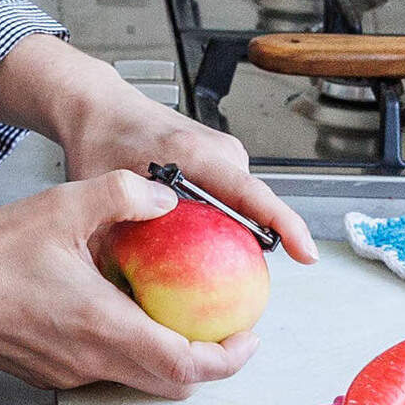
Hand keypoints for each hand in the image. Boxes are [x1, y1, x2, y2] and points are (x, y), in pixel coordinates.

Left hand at [0, 35, 315, 260]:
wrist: (101, 107)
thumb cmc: (99, 144)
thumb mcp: (100, 199)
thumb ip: (113, 245)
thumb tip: (123, 297)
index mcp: (192, 155)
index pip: (250, 194)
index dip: (283, 225)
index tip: (305, 253)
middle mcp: (217, 149)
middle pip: (254, 206)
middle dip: (256, 247)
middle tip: (236, 286)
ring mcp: (223, 150)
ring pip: (244, 205)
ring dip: (233, 234)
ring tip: (208, 260)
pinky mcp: (222, 155)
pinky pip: (234, 196)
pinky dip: (225, 220)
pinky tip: (202, 240)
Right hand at [0, 171, 253, 395]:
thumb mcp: (65, 205)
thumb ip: (125, 193)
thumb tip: (167, 198)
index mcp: (104, 326)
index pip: (186, 365)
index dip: (227, 358)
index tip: (247, 336)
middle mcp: (90, 360)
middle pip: (169, 384)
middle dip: (207, 363)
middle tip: (225, 332)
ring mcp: (68, 372)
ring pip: (135, 379)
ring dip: (165, 358)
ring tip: (177, 318)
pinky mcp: (48, 373)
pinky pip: (102, 370)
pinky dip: (126, 352)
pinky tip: (119, 313)